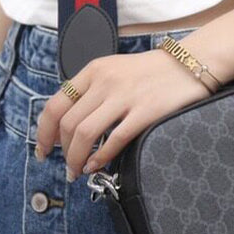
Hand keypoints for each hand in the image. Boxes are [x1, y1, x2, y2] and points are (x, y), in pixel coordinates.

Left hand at [35, 48, 212, 179]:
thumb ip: (93, 90)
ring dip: (76, 159)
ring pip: (85, 134)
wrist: (190, 63)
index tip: (44, 149)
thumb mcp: (115, 70)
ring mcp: (125, 96)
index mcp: (95, 70)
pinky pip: (114, 139)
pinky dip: (100, 158)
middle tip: (65, 166)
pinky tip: (97, 166)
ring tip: (78, 171)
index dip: (44, 132)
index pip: (56, 104)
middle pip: (68, 123)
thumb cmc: (153, 71)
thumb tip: (71, 125)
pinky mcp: (145, 111)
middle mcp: (105, 82)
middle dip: (61, 152)